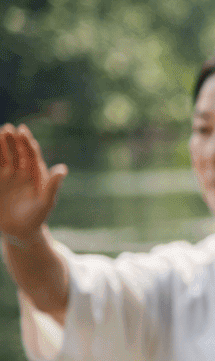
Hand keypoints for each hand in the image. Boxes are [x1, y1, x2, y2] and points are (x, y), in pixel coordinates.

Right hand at [0, 124, 67, 240]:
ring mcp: (7, 177)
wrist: (20, 232)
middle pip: (16, 152)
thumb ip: (52, 185)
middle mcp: (22, 172)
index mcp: (36, 174)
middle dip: (12, 140)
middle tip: (7, 128)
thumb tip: (63, 168)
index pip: (31, 154)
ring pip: (3, 157)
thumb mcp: (46, 202)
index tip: (23, 130)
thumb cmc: (37, 217)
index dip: (27, 142)